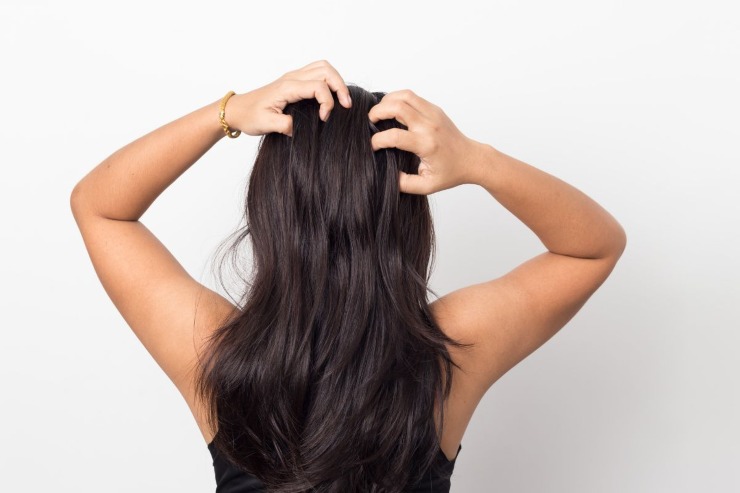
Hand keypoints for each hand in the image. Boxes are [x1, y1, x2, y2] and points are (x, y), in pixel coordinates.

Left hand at [224, 60, 351, 136]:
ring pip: (323, 68)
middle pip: (326, 70)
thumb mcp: (266, 124)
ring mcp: (294, 77)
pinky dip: (329, 82)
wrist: (237, 110)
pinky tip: (329, 98)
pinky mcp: (294, 82)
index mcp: (287, 87)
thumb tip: (302, 128)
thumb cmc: (249, 115)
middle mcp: (292, 78)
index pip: (319, 86)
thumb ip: (285, 125)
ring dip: (336, 81)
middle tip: (345, 105)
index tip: (324, 119)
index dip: (327, 103)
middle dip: (340, 86)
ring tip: (341, 100)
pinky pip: (317, 73)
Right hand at [368, 90, 483, 194]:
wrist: (472, 159)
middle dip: (377, 112)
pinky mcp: (434, 109)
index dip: (377, 140)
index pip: (394, 136)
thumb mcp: (427, 186)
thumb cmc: (450, 173)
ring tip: (379, 113)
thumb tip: (387, 175)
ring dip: (387, 101)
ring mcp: (433, 114)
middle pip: (397, 107)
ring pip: (404, 96)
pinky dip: (397, 99)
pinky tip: (391, 110)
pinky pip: (412, 96)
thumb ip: (404, 184)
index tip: (372, 146)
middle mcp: (429, 126)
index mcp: (426, 144)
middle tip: (370, 122)